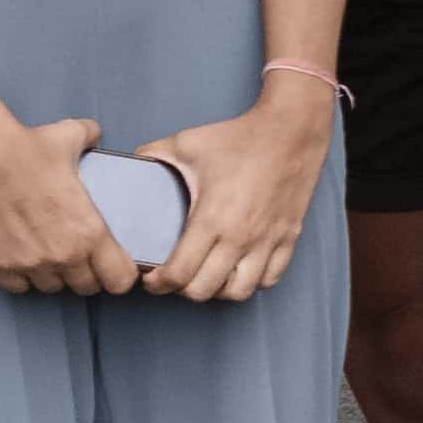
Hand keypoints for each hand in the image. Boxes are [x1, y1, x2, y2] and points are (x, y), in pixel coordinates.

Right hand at [0, 111, 135, 298]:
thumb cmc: (29, 146)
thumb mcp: (73, 137)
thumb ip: (92, 140)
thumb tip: (95, 136)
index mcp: (91, 232)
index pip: (120, 279)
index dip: (120, 274)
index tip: (114, 265)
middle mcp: (65, 255)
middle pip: (87, 287)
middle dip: (87, 274)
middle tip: (81, 256)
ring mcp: (31, 263)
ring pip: (53, 288)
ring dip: (55, 275)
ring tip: (50, 254)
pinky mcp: (0, 264)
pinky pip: (19, 287)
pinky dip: (22, 278)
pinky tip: (23, 258)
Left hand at [127, 80, 333, 303]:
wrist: (292, 130)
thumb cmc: (240, 138)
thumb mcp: (187, 143)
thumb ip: (152, 156)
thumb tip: (131, 166)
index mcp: (212, 218)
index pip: (179, 274)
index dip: (158, 284)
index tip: (152, 278)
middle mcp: (240, 236)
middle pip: (204, 291)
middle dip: (183, 289)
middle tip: (175, 276)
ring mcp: (268, 240)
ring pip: (239, 292)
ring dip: (218, 290)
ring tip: (208, 275)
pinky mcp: (289, 238)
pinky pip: (270, 279)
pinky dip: (252, 281)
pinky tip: (239, 268)